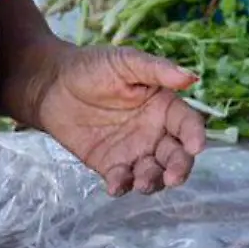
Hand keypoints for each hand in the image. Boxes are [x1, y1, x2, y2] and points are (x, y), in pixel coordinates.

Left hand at [32, 46, 207, 195]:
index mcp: (164, 107)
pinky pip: (122, 180)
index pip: (188, 124)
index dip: (195, 136)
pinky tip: (116, 185)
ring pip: (153, 173)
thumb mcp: (126, 62)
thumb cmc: (93, 67)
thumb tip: (191, 77)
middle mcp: (155, 133)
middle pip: (176, 156)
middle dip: (179, 168)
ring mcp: (134, 152)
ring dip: (153, 181)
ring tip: (143, 182)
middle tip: (173, 177)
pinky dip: (122, 185)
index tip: (196, 147)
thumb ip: (157, 70)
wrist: (53, 84)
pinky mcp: (110, 165)